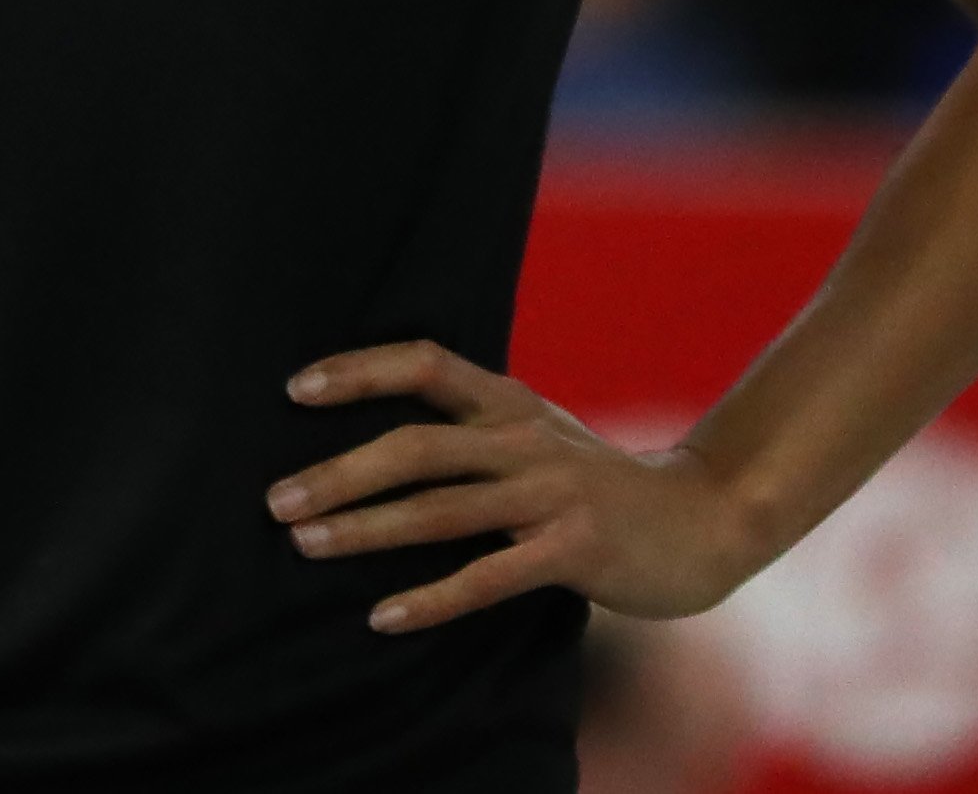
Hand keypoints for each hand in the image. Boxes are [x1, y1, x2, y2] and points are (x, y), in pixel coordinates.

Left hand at [266, 340, 759, 633]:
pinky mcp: (573, 550)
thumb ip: (474, 430)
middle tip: (275, 500)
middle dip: (340, 470)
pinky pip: (488, 577)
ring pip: (441, 509)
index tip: (294, 389)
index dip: (359, 370)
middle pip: (417, 444)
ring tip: (306, 545)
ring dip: (367, 529)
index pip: (425, 361)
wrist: (703, 520)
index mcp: (509, 401)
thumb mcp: (537, 434)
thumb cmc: (597, 484)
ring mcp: (551, 493)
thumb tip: (378, 441)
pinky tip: (383, 617)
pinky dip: (430, 598)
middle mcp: (524, 438)